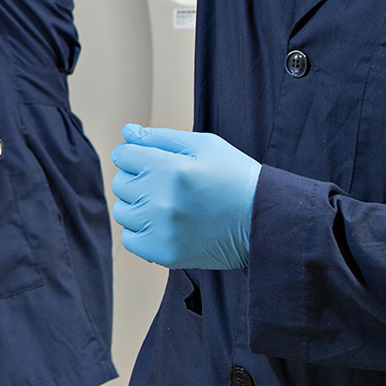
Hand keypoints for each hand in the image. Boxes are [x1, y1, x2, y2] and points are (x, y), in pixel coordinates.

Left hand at [109, 124, 258, 269]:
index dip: (136, 155)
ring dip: (139, 207)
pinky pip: (130, 239)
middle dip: (139, 179)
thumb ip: (160, 138)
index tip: (154, 162)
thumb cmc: (234, 177)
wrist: (263, 220)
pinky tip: (165, 225)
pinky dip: (142, 232)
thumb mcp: (204, 146)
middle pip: (121, 183)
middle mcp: (161, 199)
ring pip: (123, 212)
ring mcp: (161, 228)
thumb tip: (127, 133)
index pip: (123, 155)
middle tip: (167, 184)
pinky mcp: (164, 253)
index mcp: (170, 168)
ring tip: (168, 205)